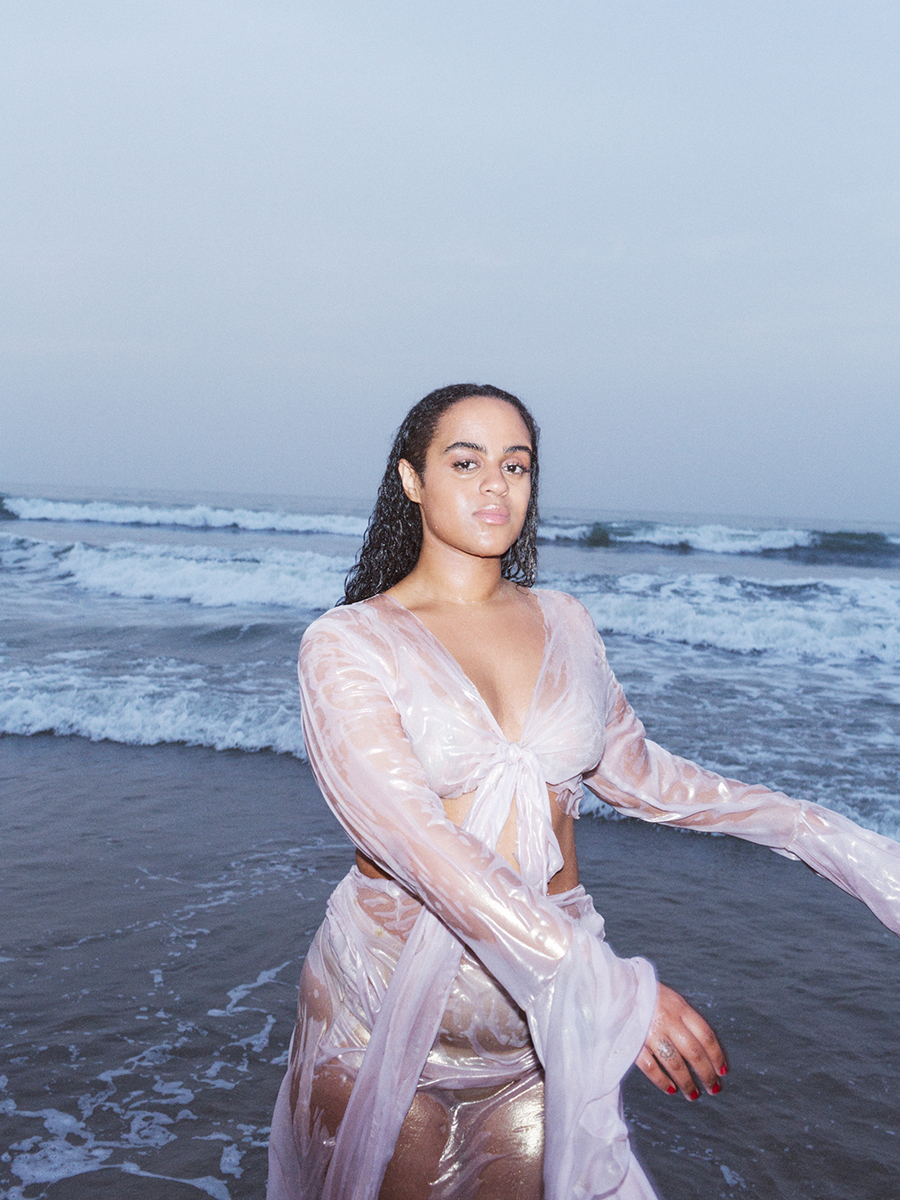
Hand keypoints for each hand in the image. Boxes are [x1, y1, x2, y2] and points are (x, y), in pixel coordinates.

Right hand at [636, 982, 727, 1099]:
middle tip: (713, 1088)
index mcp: (679, 1008)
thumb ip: (686, 1018)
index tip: (722, 1071)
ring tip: (693, 1094)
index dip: (717, 1055)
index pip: (706, 1035)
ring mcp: (650, 1032)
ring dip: (686, 1082)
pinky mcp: (633, 1042)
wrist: (616, 986)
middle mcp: (668, 1020)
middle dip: (706, 1074)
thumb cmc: (647, 994)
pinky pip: (651, 1067)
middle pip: (694, 1052)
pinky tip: (671, 1089)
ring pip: (674, 1064)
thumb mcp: (671, 998)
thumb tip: (705, 1047)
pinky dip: (662, 1081)